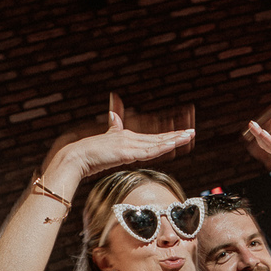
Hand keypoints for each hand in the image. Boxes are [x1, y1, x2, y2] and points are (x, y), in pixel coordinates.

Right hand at [50, 99, 195, 187]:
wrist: (78, 155)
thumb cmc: (90, 153)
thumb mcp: (105, 141)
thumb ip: (111, 129)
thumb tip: (111, 115)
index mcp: (127, 137)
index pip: (152, 138)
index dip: (167, 137)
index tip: (181, 135)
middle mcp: (130, 138)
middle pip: (158, 138)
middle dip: (176, 136)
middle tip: (192, 132)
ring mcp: (129, 144)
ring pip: (156, 143)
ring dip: (173, 140)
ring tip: (188, 136)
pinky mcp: (126, 152)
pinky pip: (148, 151)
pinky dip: (161, 147)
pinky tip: (171, 145)